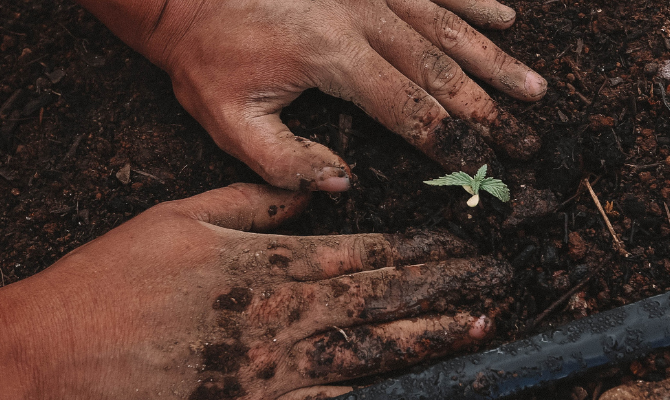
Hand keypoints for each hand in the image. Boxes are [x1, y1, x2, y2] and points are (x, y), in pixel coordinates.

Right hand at [0, 183, 510, 398]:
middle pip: (381, 300)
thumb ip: (255, 202)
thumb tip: (313, 191)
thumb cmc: (117, 278)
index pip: (363, 253)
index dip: (418, 249)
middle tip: (495, 283)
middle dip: (444, 290)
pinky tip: (412, 385)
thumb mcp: (182, 217)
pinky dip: (374, 392)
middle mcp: (281, 315)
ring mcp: (273, 368)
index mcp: (267, 264)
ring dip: (428, 338)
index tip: (459, 245)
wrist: (62, 352)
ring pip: (369, 350)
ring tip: (477, 328)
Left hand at [78, 0, 546, 190]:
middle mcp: (364, 17)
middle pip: (443, 71)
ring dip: (494, 60)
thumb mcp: (227, 121)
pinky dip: (471, 0)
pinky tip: (505, 14)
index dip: (451, 140)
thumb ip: (285, 163)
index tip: (486, 165)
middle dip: (489, 110)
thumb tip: (342, 182)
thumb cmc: (204, 54)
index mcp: (334, 58)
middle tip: (529, 138)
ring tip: (533, 87)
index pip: (409, 108)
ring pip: (448, 28)